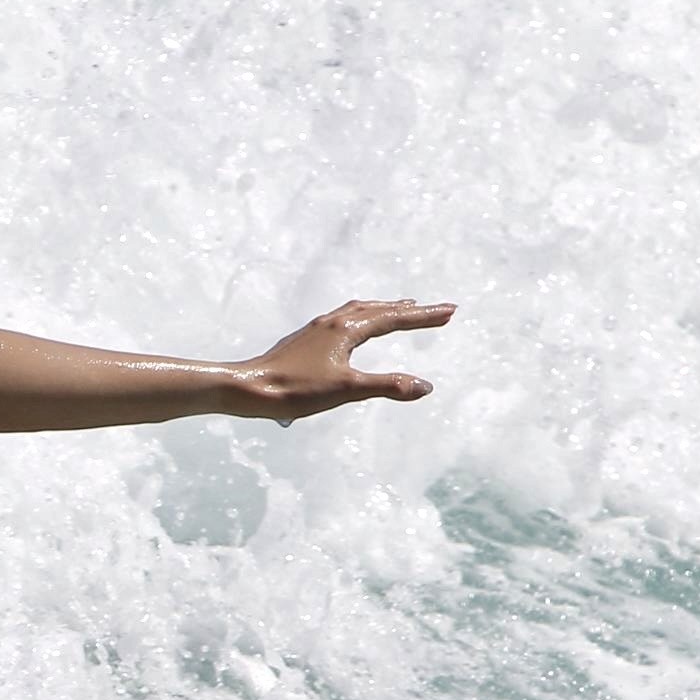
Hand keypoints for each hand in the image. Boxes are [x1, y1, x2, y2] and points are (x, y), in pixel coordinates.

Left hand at [241, 298, 453, 422]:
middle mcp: (333, 322)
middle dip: (410, 311)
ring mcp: (317, 329)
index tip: (450, 311)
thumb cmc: (295, 390)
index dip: (424, 316)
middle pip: (380, 310)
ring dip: (384, 310)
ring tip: (400, 309)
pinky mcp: (305, 340)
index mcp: (346, 330)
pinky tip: (354, 329)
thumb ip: (387, 386)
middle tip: (438, 310)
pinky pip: (342, 320)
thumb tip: (425, 387)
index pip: (394, 319)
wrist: (248, 389)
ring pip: (359, 312)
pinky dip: (361, 318)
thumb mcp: (347, 390)